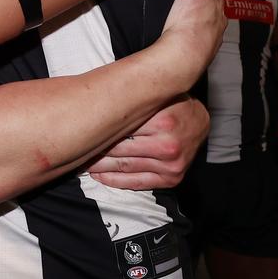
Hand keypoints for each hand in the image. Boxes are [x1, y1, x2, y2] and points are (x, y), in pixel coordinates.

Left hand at [88, 96, 208, 189]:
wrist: (200, 122)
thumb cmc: (171, 104)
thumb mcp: (155, 96)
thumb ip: (132, 101)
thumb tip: (93, 101)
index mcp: (162, 120)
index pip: (119, 129)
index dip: (97, 131)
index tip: (80, 131)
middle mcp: (168, 144)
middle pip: (119, 150)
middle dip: (95, 150)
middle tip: (77, 149)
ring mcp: (171, 164)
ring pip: (124, 167)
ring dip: (100, 167)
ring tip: (82, 162)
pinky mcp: (172, 178)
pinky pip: (136, 182)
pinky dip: (114, 180)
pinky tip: (100, 176)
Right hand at [161, 0, 225, 89]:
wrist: (182, 55)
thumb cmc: (189, 21)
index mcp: (218, 7)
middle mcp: (218, 25)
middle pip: (210, 13)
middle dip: (200, 10)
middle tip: (183, 6)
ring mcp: (210, 42)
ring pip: (204, 30)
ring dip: (194, 27)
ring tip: (178, 24)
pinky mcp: (199, 56)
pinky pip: (195, 46)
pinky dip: (188, 42)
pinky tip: (177, 41)